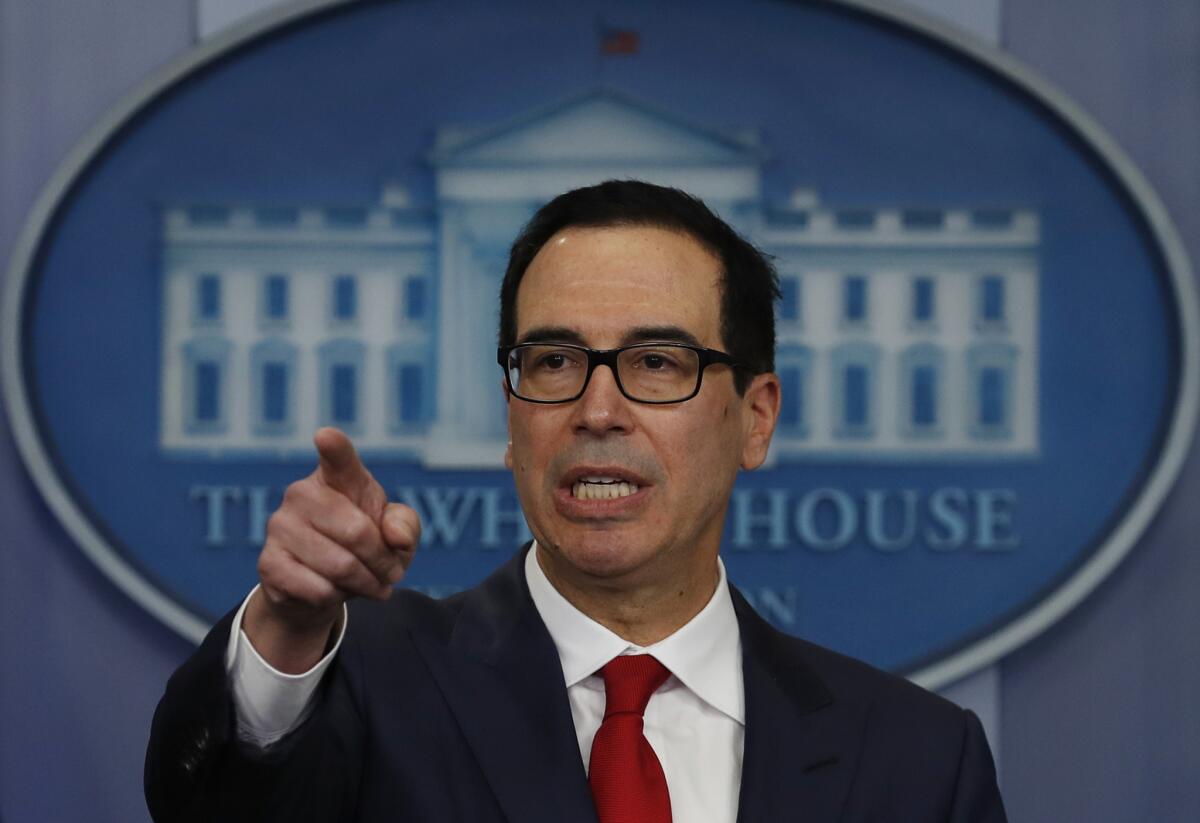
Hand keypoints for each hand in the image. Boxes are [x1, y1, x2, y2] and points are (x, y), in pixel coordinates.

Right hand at [243, 427, 420, 672]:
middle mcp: (302, 493)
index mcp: (338, 478)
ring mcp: (280, 527)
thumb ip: (405, 526)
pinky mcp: (268, 563)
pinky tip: (335, 592)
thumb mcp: (397, 536)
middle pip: (357, 533)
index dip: (334, 447)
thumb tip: (394, 535)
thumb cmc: (364, 550)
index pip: (338, 459)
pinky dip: (338, 599)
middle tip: (391, 574)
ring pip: (340, 566)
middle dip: (384, 562)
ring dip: (366, 584)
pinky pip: (318, 590)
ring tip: (369, 585)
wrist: (322, 589)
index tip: (326, 436)